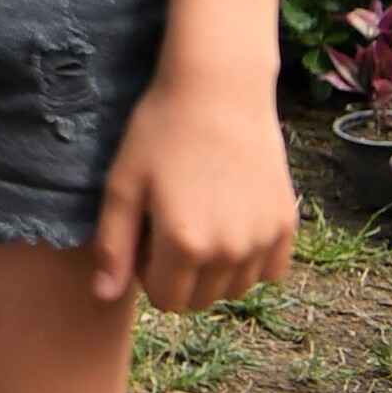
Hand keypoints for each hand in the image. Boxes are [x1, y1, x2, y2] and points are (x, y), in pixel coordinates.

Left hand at [90, 72, 296, 310]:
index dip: (147, 274)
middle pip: (200, 299)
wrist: (218, 92)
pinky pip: (269, 271)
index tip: (143, 237)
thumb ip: (113, 246)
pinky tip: (230, 224)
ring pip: (235, 288)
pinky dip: (249, 260)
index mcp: (185, 244)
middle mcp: (230, 251)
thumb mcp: (123, 184)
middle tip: (167, 226)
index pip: (166, 300)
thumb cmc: (160, 133)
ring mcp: (263, 240)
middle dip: (179, 275)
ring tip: (198, 221)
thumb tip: (104, 296)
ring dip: (214, 271)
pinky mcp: (286, 225)